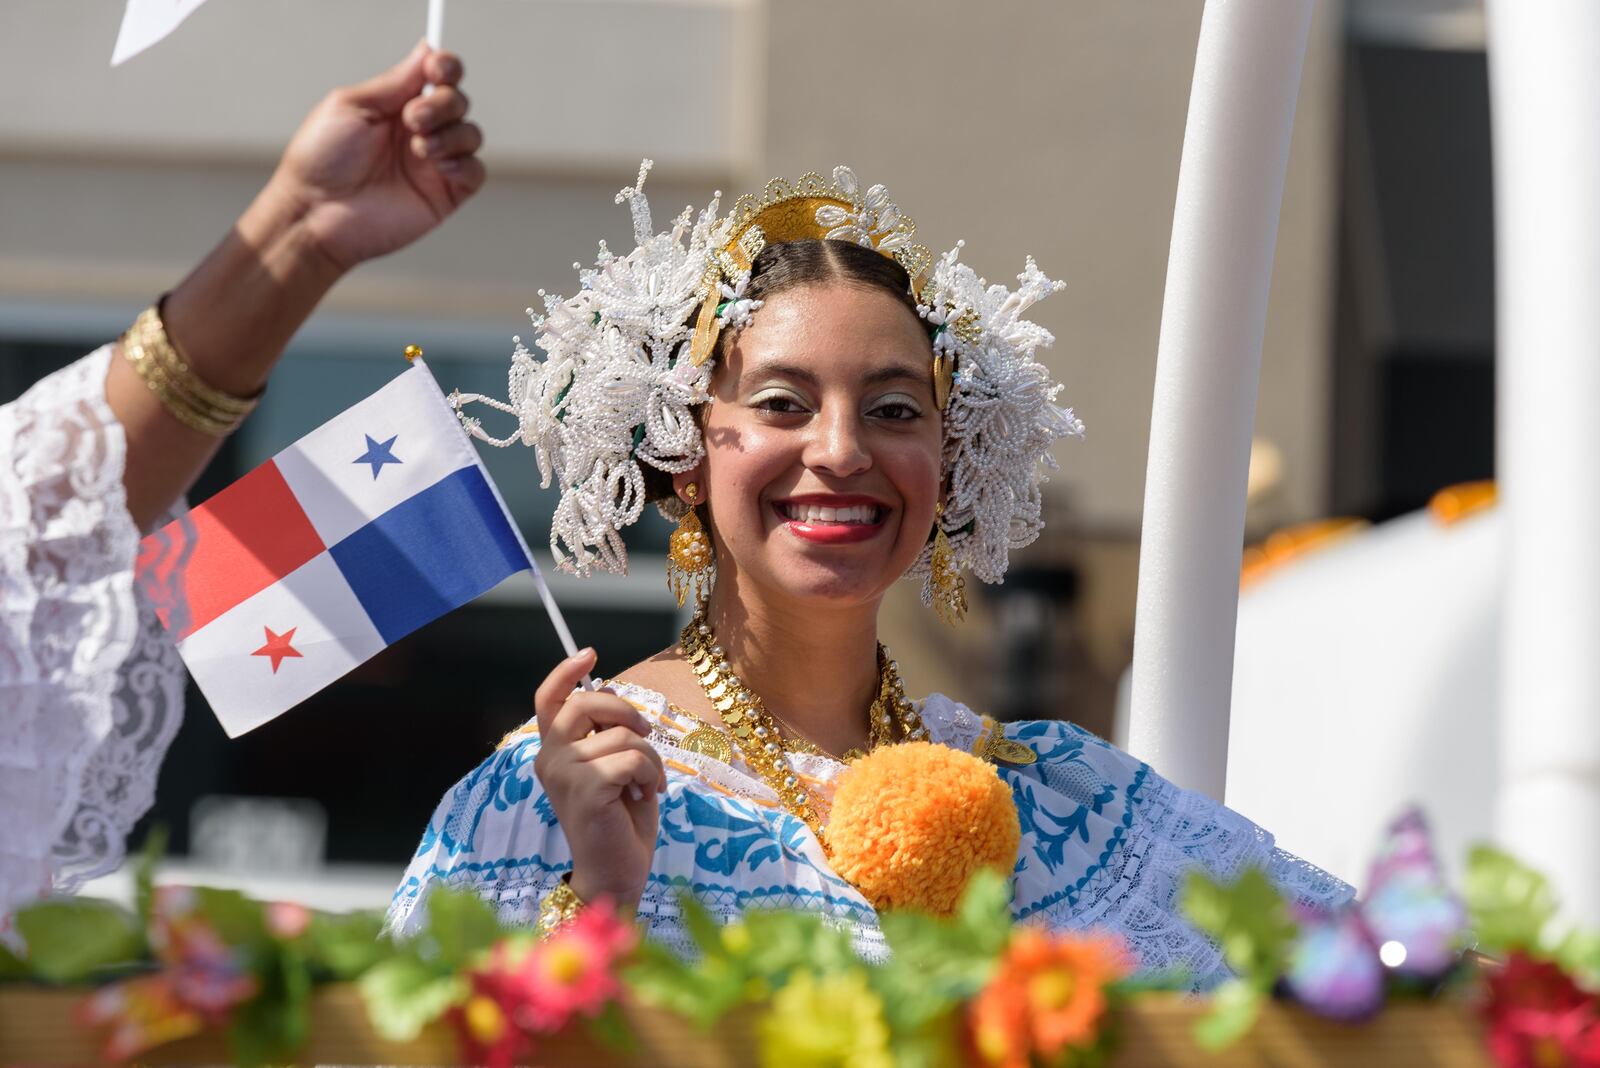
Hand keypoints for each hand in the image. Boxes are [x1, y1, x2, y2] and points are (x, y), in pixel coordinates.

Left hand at [265, 41, 485, 270]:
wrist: (317, 212)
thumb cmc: (321, 160)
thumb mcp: (351, 105)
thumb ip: (394, 82)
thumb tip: (425, 52)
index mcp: (396, 105)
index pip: (436, 77)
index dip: (445, 66)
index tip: (437, 69)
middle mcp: (419, 131)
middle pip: (457, 101)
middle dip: (443, 104)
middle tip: (412, 119)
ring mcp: (433, 163)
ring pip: (471, 134)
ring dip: (450, 134)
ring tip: (419, 148)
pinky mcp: (445, 195)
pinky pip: (475, 172)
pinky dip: (464, 164)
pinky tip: (439, 167)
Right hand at [532, 649, 665, 908]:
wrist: (617, 874)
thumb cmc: (620, 822)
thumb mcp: (614, 768)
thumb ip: (606, 733)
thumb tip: (604, 689)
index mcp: (554, 753)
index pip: (548, 699)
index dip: (566, 671)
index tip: (590, 654)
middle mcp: (550, 760)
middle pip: (586, 704)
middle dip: (626, 711)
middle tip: (646, 736)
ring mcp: (564, 775)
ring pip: (622, 735)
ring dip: (651, 758)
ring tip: (649, 785)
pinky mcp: (586, 790)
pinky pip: (633, 759)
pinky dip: (652, 775)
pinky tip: (648, 797)